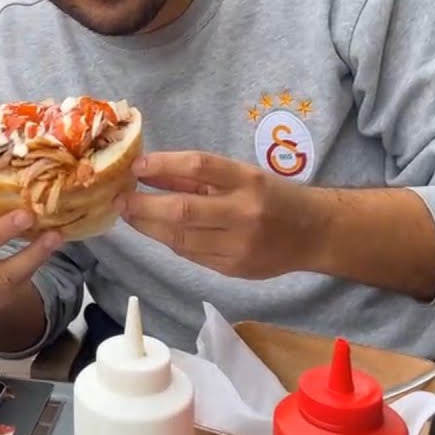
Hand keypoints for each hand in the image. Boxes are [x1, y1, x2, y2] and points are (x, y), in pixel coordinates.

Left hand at [117, 151, 318, 278]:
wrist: (314, 233)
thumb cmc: (273, 197)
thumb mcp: (242, 175)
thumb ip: (198, 176)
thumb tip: (149, 172)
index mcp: (248, 180)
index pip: (199, 166)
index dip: (163, 164)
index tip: (137, 166)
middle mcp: (244, 212)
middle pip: (182, 209)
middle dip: (143, 205)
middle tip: (120, 199)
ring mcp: (239, 245)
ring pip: (180, 238)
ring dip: (148, 226)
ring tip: (130, 214)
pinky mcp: (233, 269)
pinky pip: (191, 254)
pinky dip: (169, 241)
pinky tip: (156, 231)